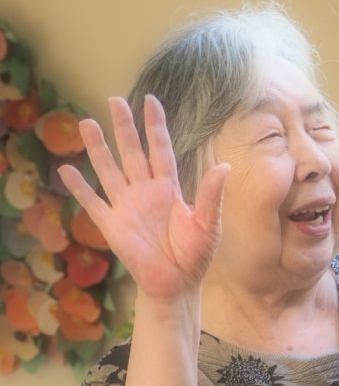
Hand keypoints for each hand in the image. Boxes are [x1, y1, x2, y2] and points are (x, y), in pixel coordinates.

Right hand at [58, 95, 228, 300]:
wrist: (176, 285)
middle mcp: (145, 191)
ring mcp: (126, 206)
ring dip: (98, 149)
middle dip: (123, 128)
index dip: (155, 127)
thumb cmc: (195, 256)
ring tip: (87, 124)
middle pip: (132, 153)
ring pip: (109, 171)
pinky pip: (92, 202)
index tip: (150, 101)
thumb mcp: (208, 225)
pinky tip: (66, 169)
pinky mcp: (112, 225)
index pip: (161, 150)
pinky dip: (79, 188)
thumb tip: (225, 167)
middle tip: (113, 100)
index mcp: (169, 188)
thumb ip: (211, 196)